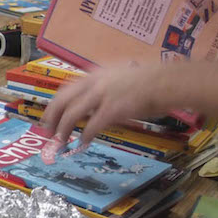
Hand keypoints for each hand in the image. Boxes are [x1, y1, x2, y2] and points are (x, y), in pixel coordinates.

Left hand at [41, 64, 167, 148]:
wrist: (169, 82)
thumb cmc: (151, 82)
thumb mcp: (120, 79)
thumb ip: (103, 90)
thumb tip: (93, 106)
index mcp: (96, 75)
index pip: (66, 90)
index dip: (54, 106)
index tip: (48, 117)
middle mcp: (95, 83)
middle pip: (62, 101)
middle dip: (51, 118)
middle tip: (47, 132)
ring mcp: (103, 95)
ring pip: (72, 114)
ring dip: (64, 130)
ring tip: (61, 142)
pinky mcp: (114, 109)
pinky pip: (92, 126)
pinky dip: (86, 136)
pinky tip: (84, 142)